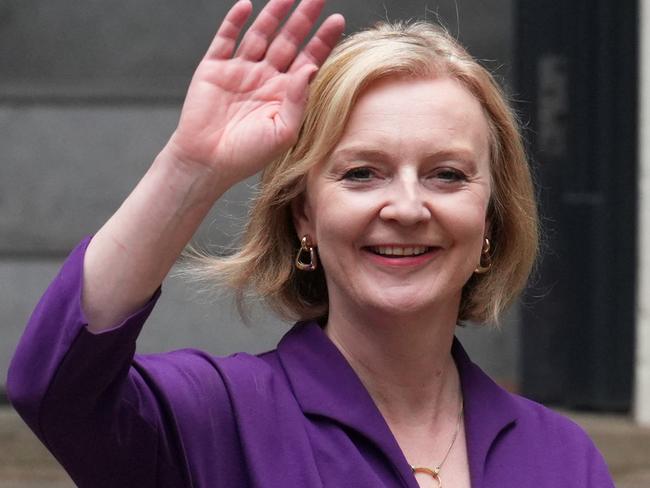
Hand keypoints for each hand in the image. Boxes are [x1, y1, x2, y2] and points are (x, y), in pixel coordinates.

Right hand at [167, 0, 344, 186]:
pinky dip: (234, 21)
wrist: (207, 162)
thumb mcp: (283, 132)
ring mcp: (239, 71)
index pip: (307, 61)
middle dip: (303, 18)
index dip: (322, 40)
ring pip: (260, 34)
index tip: (337, 19)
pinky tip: (247, 6)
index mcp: (283, 94)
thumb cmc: (247, 155)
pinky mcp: (214, 68)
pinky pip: (226, 38)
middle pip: (288, 41)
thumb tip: (311, 67)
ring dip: (273, 13)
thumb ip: (298, 100)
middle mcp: (264, 79)